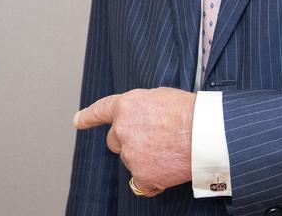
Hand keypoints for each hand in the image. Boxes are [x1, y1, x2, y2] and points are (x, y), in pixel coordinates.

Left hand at [73, 87, 195, 195]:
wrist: (204, 132)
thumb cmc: (190, 112)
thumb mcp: (160, 98)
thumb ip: (142, 109)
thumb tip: (141, 119)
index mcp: (126, 106)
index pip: (101, 111)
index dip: (88, 117)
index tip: (77, 121)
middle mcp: (122, 130)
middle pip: (115, 141)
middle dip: (129, 143)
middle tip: (153, 142)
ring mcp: (130, 154)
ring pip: (131, 161)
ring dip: (145, 160)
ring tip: (170, 151)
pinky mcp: (141, 175)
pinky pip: (142, 182)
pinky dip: (154, 180)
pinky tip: (169, 169)